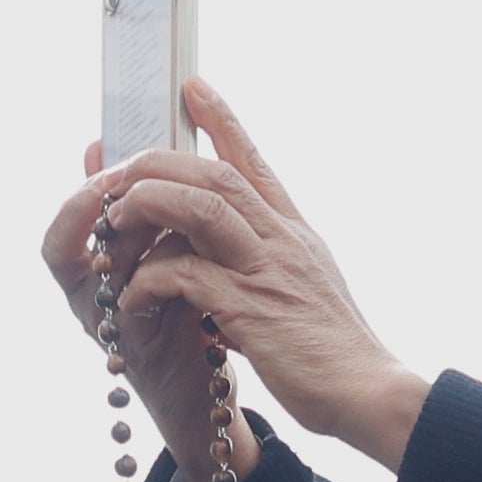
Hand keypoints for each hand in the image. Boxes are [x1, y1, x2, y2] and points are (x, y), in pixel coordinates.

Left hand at [67, 87, 434, 474]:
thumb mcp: (304, 293)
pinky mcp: (250, 310)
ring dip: (150, 204)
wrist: (369, 393)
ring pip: (201, 207)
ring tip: (113, 218)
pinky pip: (186, 275)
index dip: (223, 121)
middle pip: (217, 173)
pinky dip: (151, 278)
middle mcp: (283, 240)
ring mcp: (267, 270)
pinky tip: (130, 293)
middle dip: (163, 162)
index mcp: (294, 233)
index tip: (194, 87)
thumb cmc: (334, 354)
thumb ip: (265, 274)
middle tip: (122, 168)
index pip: (255, 162)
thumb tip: (225, 278)